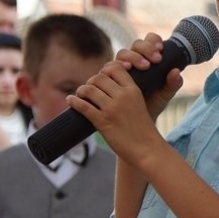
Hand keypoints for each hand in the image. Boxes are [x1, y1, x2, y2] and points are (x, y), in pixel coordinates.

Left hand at [67, 34, 182, 164]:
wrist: (147, 149)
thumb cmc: (144, 128)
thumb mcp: (142, 104)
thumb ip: (130, 93)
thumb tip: (122, 86)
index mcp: (133, 90)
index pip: (114, 67)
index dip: (105, 70)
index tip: (102, 77)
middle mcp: (122, 96)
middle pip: (99, 77)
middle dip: (91, 81)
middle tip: (88, 89)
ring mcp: (112, 109)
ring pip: (89, 89)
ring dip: (81, 91)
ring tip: (79, 95)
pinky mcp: (103, 122)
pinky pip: (84, 106)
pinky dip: (75, 102)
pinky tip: (71, 101)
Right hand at [115, 34, 183, 121]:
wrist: (136, 122)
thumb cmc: (152, 105)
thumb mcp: (164, 95)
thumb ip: (172, 84)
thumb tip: (177, 72)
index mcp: (146, 59)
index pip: (149, 41)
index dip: (153, 41)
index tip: (161, 49)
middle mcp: (132, 60)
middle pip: (135, 45)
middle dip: (145, 49)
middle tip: (155, 60)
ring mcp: (119, 68)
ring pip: (122, 54)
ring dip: (133, 57)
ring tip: (143, 66)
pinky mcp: (108, 78)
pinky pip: (109, 68)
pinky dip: (117, 66)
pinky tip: (125, 70)